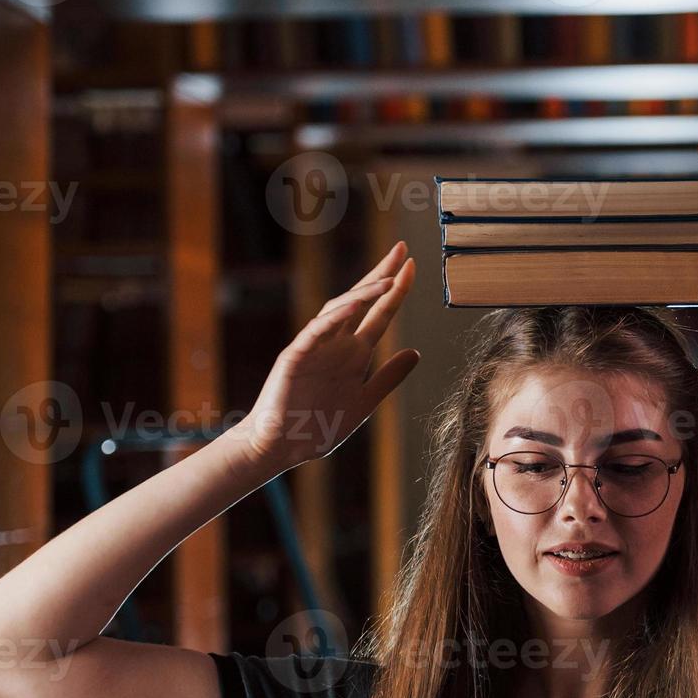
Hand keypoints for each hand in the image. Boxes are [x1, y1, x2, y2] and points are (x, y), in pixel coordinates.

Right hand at [239, 242, 421, 468]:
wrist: (281, 447)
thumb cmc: (317, 425)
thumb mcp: (364, 401)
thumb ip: (388, 377)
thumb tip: (416, 353)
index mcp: (353, 353)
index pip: (379, 314)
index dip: (396, 291)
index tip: (413, 267)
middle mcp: (335, 344)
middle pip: (360, 301)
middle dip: (381, 275)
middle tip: (402, 250)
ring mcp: (314, 348)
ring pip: (339, 311)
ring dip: (363, 294)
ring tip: (388, 279)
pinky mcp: (294, 358)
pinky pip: (314, 334)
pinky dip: (333, 319)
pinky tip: (352, 306)